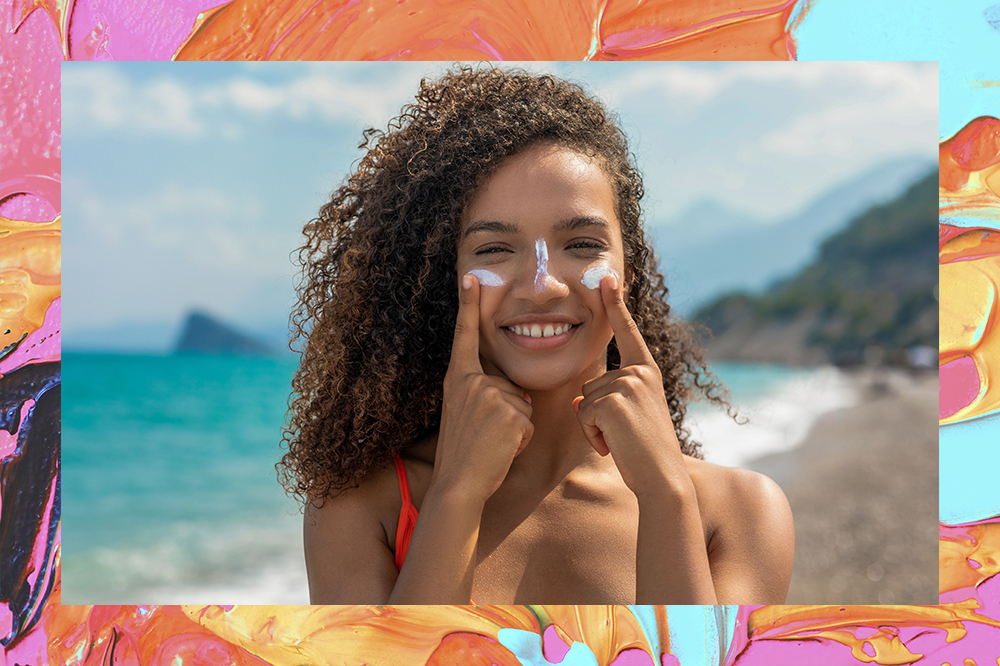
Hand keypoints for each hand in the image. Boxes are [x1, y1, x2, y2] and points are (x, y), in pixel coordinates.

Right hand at [432, 273, 533, 503]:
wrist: (458, 483)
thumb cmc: (464, 453)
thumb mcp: (464, 413)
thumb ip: (483, 394)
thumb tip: (514, 394)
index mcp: (458, 378)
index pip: (465, 336)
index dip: (468, 305)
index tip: (470, 277)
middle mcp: (472, 382)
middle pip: (511, 385)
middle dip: (509, 411)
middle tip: (485, 435)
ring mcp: (491, 396)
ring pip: (522, 404)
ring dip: (515, 427)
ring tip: (492, 442)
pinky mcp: (509, 413)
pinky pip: (528, 422)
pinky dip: (521, 439)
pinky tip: (501, 449)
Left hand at [573, 274, 689, 495]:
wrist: (662, 479)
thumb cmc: (645, 453)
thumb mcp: (628, 418)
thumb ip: (609, 400)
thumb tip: (580, 402)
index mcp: (646, 371)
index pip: (627, 332)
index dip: (615, 303)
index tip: (607, 275)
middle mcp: (638, 372)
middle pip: (591, 384)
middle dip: (597, 415)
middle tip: (624, 436)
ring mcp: (626, 384)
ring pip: (585, 401)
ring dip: (594, 427)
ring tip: (622, 441)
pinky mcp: (613, 401)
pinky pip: (583, 415)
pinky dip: (593, 436)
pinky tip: (615, 446)